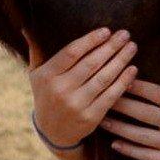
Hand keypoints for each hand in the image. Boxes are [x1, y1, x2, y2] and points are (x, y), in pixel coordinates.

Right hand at [25, 27, 137, 151]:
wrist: (52, 132)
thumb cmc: (47, 94)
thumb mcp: (36, 75)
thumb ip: (36, 51)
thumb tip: (27, 28)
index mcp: (47, 76)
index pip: (71, 52)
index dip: (91, 40)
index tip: (106, 31)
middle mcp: (60, 90)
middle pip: (91, 63)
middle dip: (111, 47)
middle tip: (125, 34)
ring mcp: (76, 105)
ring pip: (103, 78)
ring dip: (121, 60)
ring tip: (132, 47)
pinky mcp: (90, 117)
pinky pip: (111, 95)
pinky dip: (124, 81)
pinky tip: (132, 69)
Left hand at [102, 63, 159, 159]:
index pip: (156, 93)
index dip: (136, 86)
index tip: (118, 78)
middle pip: (144, 113)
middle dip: (121, 104)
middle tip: (101, 97)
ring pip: (141, 135)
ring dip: (120, 127)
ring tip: (101, 120)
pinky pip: (148, 156)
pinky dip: (131, 150)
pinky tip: (115, 145)